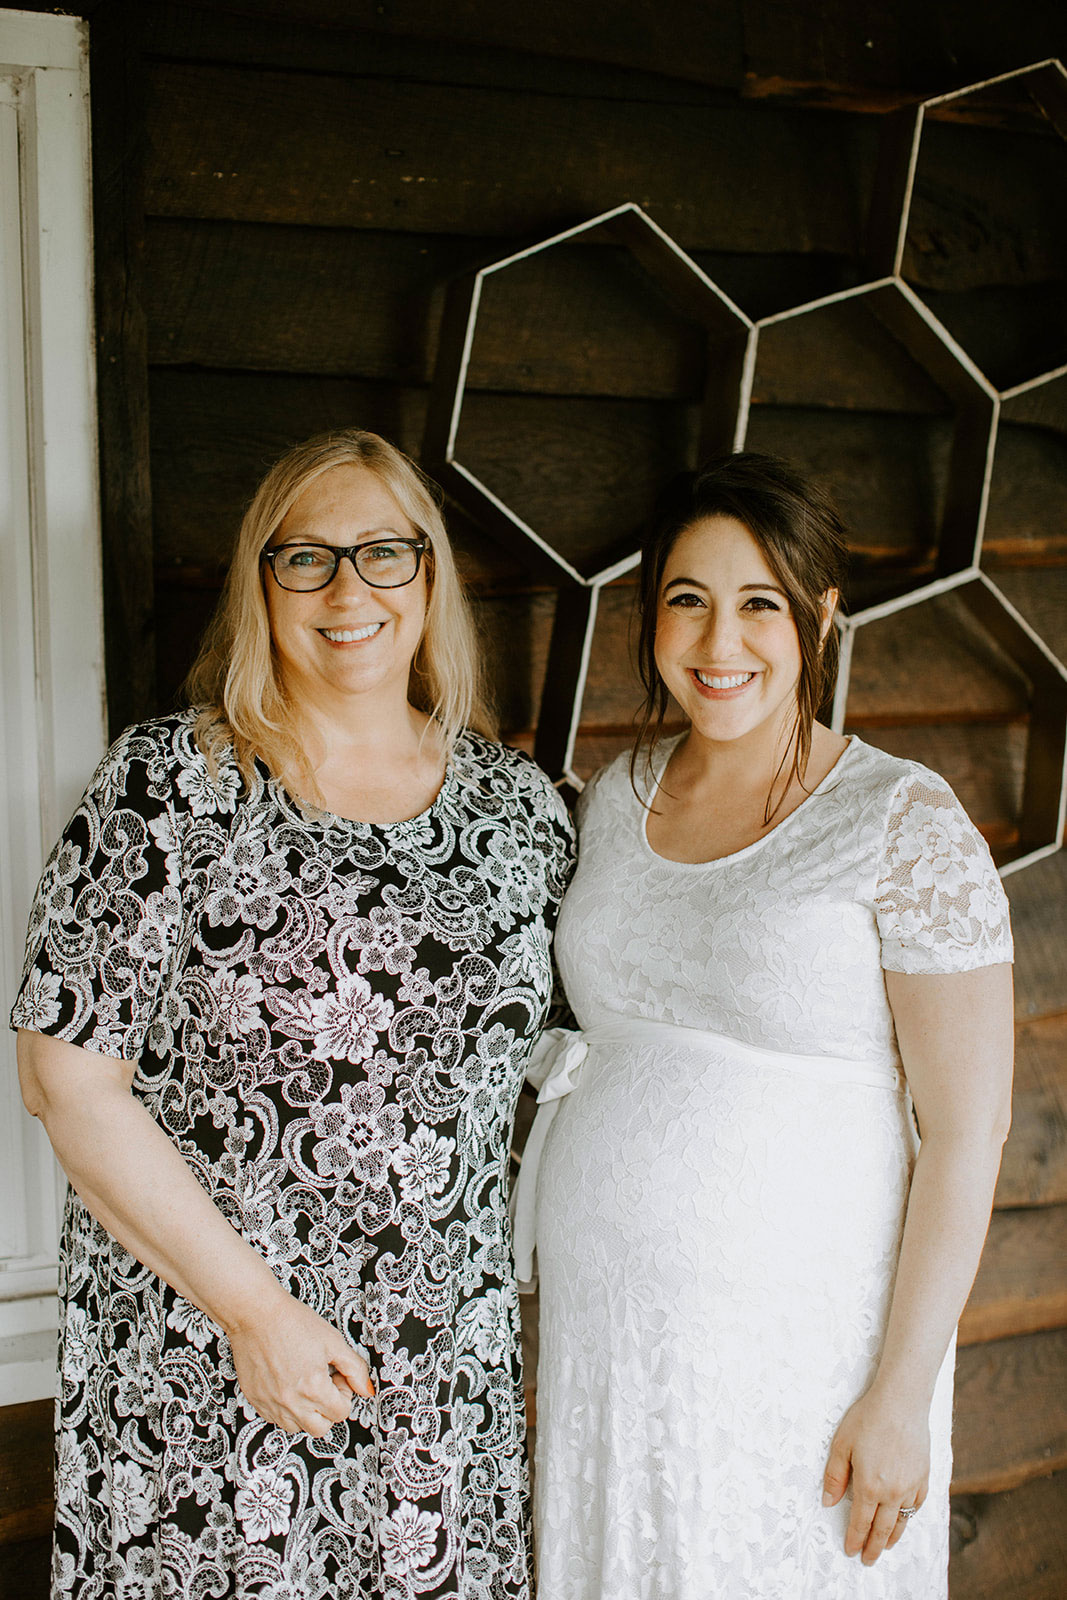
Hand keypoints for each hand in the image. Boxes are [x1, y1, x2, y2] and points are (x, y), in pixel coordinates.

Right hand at [226, 1287, 373, 1436]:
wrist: (256, 1313)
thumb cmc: (292, 1322)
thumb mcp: (333, 1341)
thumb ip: (354, 1368)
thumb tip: (366, 1389)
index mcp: (313, 1388)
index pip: (341, 1412)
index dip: (344, 1393)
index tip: (337, 1376)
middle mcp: (291, 1402)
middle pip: (321, 1428)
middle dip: (328, 1408)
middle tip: (324, 1382)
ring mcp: (271, 1404)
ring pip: (297, 1427)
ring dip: (306, 1412)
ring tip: (304, 1383)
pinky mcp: (256, 1400)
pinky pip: (275, 1419)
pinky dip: (285, 1409)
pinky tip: (287, 1384)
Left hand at [822, 1385, 929, 1564]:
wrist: (901, 1402)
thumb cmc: (867, 1419)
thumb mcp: (841, 1444)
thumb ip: (834, 1477)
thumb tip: (828, 1502)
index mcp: (869, 1486)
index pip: (861, 1523)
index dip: (854, 1539)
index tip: (850, 1551)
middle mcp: (892, 1492)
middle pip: (882, 1529)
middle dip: (873, 1548)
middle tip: (867, 1560)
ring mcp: (911, 1486)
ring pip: (902, 1521)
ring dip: (892, 1537)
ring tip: (885, 1547)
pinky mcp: (924, 1477)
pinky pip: (917, 1505)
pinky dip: (910, 1517)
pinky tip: (904, 1519)